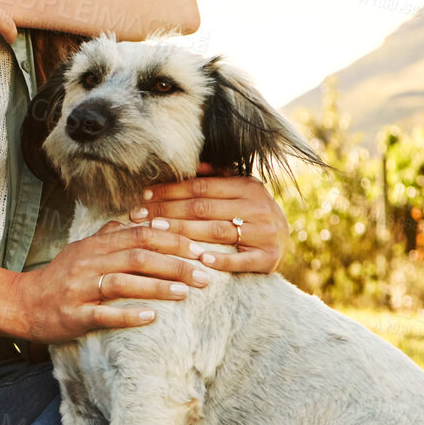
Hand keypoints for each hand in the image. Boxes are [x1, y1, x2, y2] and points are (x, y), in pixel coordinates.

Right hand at [6, 222, 213, 343]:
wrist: (22, 303)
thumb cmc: (58, 278)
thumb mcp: (82, 249)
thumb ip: (110, 235)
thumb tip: (141, 220)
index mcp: (94, 245)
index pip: (140, 235)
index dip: (173, 240)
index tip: (199, 250)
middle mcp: (88, 263)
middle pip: (137, 256)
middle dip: (174, 264)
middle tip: (204, 274)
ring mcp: (80, 289)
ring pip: (123, 282)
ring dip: (157, 286)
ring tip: (185, 292)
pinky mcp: (74, 314)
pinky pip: (103, 314)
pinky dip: (128, 315)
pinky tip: (151, 317)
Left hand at [127, 164, 288, 272]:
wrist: (283, 241)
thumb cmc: (251, 213)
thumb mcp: (240, 191)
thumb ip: (218, 177)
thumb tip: (194, 164)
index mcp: (247, 186)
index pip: (201, 187)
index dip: (171, 190)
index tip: (143, 195)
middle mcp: (258, 207)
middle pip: (203, 208)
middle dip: (167, 210)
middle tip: (140, 216)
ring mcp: (264, 233)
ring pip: (217, 230)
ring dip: (184, 231)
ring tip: (157, 232)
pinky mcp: (268, 257)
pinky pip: (241, 259)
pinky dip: (221, 260)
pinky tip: (200, 260)